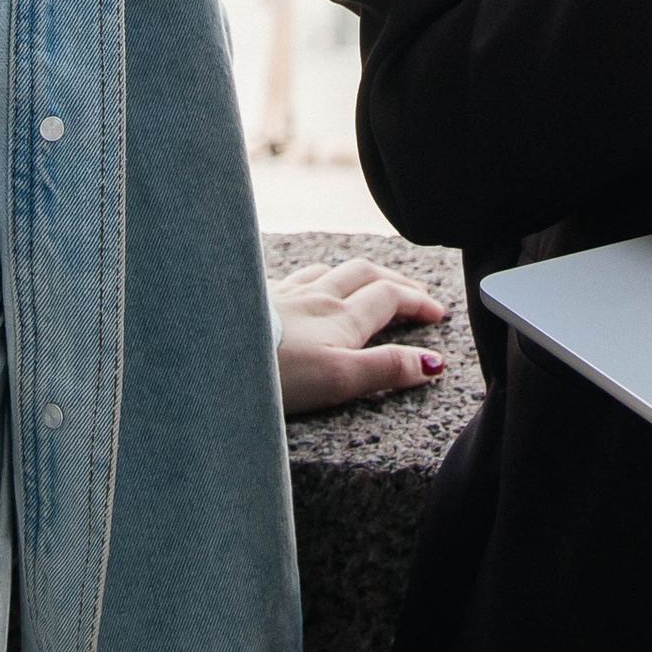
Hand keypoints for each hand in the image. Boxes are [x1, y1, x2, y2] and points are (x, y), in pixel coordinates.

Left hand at [271, 258, 447, 416]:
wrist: (213, 359)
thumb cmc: (278, 375)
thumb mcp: (340, 380)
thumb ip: (386, 369)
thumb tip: (431, 363)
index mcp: (341, 315)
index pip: (390, 297)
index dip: (418, 302)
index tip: (437, 314)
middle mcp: (316, 296)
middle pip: (365, 273)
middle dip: (395, 280)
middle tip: (414, 294)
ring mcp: (285, 294)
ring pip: (329, 271)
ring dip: (355, 274)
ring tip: (367, 282)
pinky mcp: (257, 300)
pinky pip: (294, 278)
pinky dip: (314, 278)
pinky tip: (306, 287)